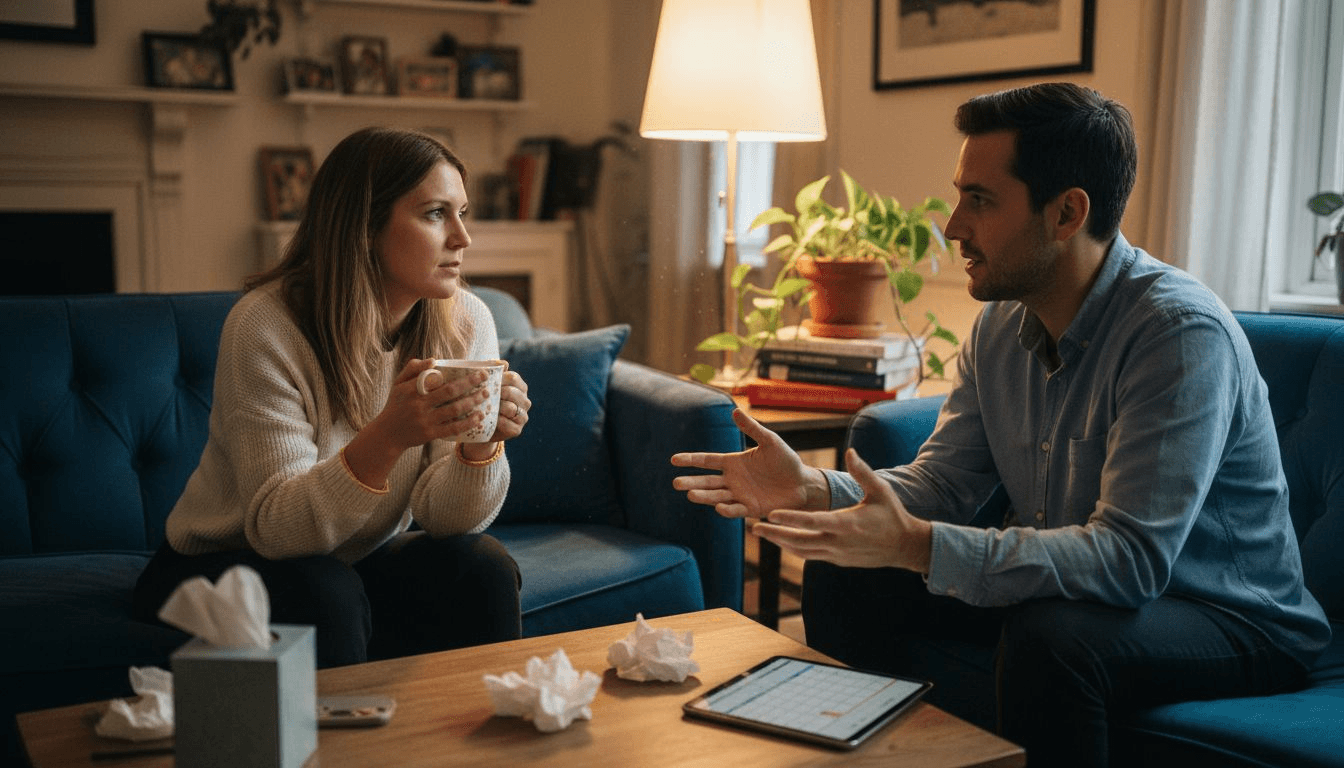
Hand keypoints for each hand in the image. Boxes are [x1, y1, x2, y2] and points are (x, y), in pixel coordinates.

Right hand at [342, 358, 498, 487]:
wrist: (388, 434)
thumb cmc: (396, 404)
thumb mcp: (398, 384)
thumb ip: (412, 368)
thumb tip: (434, 360)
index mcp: (411, 390)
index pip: (436, 378)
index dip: (454, 374)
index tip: (473, 369)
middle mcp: (418, 404)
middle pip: (449, 392)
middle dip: (470, 384)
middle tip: (485, 377)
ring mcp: (425, 420)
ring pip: (454, 410)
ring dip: (472, 401)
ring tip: (486, 395)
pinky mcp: (430, 434)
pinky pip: (453, 428)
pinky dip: (468, 423)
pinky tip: (480, 417)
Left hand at [485, 369, 529, 442]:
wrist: (480, 426)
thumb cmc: (484, 401)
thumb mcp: (486, 385)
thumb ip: (494, 371)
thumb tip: (503, 363)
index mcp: (520, 387)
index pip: (513, 377)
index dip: (499, 378)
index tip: (485, 381)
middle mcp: (524, 401)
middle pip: (512, 392)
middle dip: (497, 393)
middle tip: (483, 395)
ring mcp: (523, 416)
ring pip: (511, 408)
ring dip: (496, 407)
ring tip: (485, 407)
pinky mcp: (517, 430)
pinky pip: (508, 424)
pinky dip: (497, 421)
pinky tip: (489, 419)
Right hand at [670, 409, 829, 518]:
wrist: (803, 483)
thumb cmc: (786, 461)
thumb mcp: (770, 441)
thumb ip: (752, 428)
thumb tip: (735, 411)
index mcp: (733, 462)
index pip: (707, 461)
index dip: (691, 460)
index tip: (673, 459)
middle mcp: (732, 480)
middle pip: (707, 481)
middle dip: (691, 482)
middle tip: (676, 483)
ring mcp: (740, 495)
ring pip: (716, 496)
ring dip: (704, 496)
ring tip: (690, 494)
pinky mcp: (751, 508)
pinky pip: (736, 509)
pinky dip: (727, 509)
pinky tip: (718, 507)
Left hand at [753, 448, 931, 571]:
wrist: (905, 546)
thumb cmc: (892, 515)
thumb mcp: (881, 491)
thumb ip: (862, 472)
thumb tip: (850, 451)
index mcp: (847, 525)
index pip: (812, 522)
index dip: (790, 518)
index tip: (771, 514)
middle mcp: (838, 543)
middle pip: (799, 541)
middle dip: (775, 535)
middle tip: (754, 526)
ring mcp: (837, 555)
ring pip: (802, 551)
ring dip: (781, 543)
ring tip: (762, 533)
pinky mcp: (838, 561)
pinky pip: (811, 555)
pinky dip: (795, 547)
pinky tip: (782, 539)